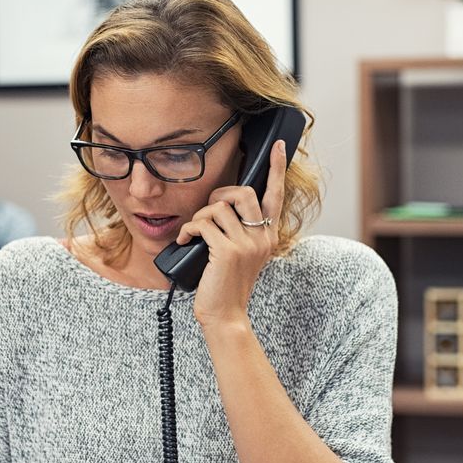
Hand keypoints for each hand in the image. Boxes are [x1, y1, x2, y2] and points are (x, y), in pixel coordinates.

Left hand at [176, 139, 286, 329]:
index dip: (276, 168)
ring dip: (199, 217)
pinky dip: (187, 230)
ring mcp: (246, 244)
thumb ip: (241, 232)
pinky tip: (184, 241)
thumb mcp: (243, 256)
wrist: (225, 316)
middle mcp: (262, 237)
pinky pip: (202, 223)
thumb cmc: (227, 285)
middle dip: (219, 194)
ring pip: (218, 208)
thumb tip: (222, 207)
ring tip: (194, 234)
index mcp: (269, 236)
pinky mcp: (227, 251)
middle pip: (243, 192)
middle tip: (208, 212)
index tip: (278, 146)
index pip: (276, 195)